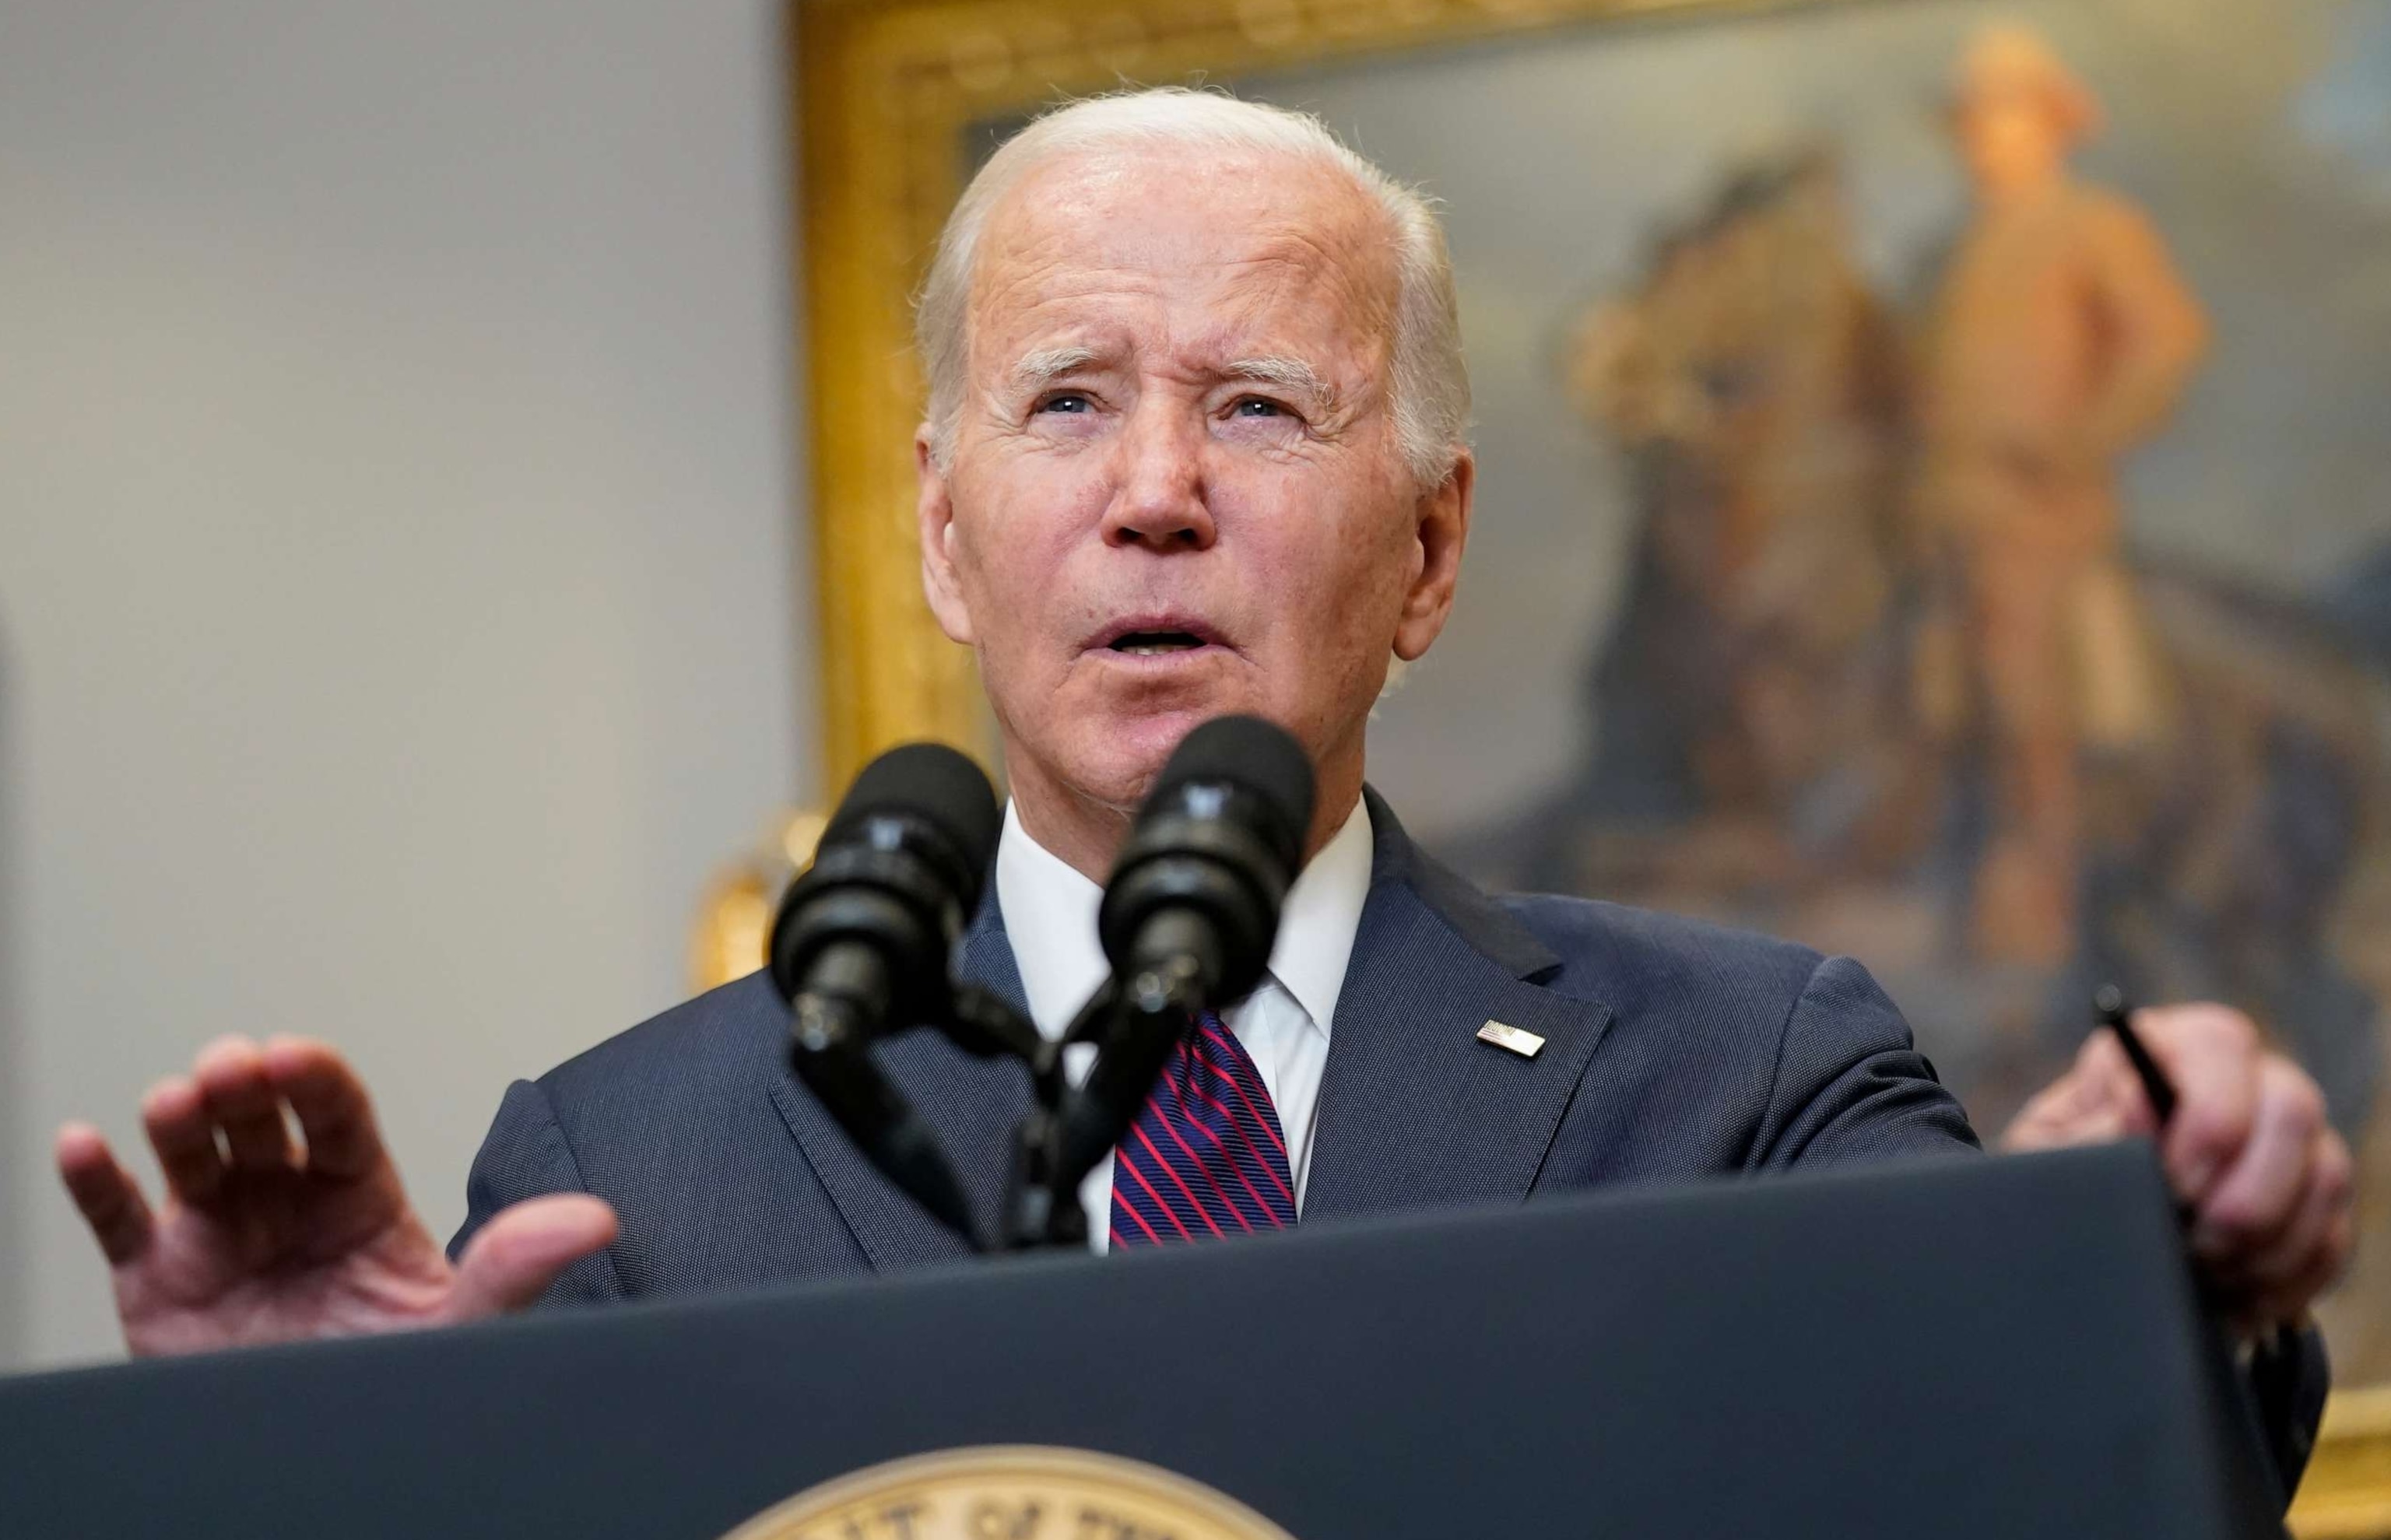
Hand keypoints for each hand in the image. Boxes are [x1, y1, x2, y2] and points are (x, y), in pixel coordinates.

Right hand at [55, 1035, 615, 1355]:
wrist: (324, 1461)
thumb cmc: (393, 1379)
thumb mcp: (458, 1324)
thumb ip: (516, 1266)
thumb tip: (595, 1219)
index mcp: (357, 1194)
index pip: (337, 1114)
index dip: (312, 1078)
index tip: (292, 1057)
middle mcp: (283, 1199)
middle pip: (258, 1115)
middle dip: (242, 1081)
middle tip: (235, 1070)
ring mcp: (219, 1233)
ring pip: (190, 1151)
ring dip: (178, 1115)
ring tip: (176, 1105)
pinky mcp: (158, 1279)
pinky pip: (118, 1220)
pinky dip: (95, 1180)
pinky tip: (86, 1146)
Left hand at [2002, 1004, 2352, 1330]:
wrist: (2086, 1243)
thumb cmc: (2061, 1180)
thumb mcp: (2047, 1157)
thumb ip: (2086, 1133)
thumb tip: (2139, 1107)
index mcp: (2167, 1049)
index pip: (2220, 1045)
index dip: (2206, 1123)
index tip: (2171, 1186)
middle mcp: (2243, 1080)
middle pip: (2292, 1107)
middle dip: (2244, 1195)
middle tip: (2193, 1243)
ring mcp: (2288, 1140)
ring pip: (2325, 1175)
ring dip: (2264, 1242)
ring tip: (2203, 1269)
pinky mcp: (2313, 1202)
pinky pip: (2331, 1236)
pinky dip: (2285, 1277)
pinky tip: (2230, 1290)